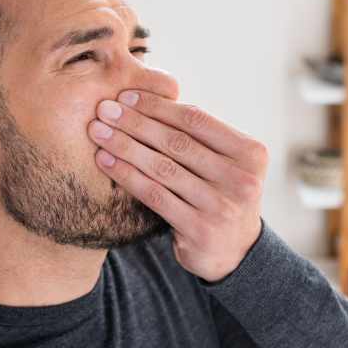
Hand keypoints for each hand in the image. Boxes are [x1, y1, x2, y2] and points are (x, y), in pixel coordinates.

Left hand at [88, 88, 267, 281]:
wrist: (234, 251)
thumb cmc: (219, 194)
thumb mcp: (223, 163)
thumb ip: (199, 137)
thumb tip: (145, 97)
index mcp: (250, 153)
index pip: (197, 120)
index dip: (158, 106)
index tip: (127, 96)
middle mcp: (241, 179)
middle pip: (177, 142)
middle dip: (135, 122)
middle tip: (104, 109)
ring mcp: (221, 206)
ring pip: (162, 167)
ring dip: (125, 146)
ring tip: (97, 131)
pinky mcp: (199, 229)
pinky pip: (154, 195)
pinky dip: (126, 175)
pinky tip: (104, 161)